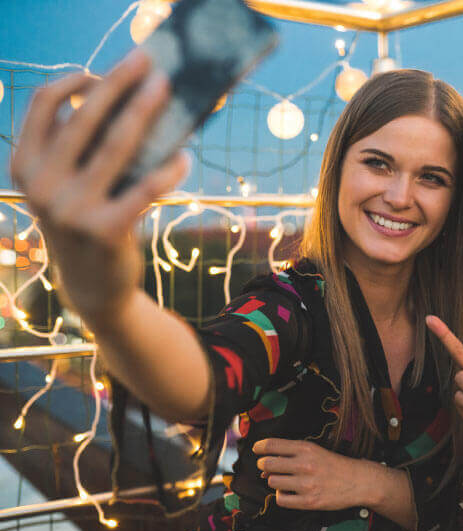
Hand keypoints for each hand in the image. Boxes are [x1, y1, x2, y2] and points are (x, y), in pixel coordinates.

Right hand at [9, 51, 189, 324]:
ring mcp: (71, 210)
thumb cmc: (89, 220)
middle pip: (85, 118)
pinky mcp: (105, 231)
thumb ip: (83, 149)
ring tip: (168, 90)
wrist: (93, 287)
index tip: (104, 71)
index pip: (44, 105)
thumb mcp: (70, 185)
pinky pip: (145, 188)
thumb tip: (131, 99)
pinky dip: (168, 169)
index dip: (76, 80)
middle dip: (119, 83)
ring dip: (146, 112)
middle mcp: (42, 185)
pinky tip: (185, 157)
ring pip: (116, 147)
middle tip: (148, 61)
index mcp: (26, 166)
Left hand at [253, 438, 371, 510]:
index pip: (272, 445)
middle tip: (269, 468)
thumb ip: (291, 455)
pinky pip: (281, 499)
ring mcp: (306, 484)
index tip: (256, 450)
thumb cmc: (335, 465)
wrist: (358, 481)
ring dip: (275, 481)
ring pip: (272, 482)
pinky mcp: (309, 501)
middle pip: (267, 464)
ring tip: (285, 481)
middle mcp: (305, 465)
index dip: (259, 447)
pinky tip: (290, 492)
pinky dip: (281, 496)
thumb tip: (264, 468)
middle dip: (264, 466)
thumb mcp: (315, 452)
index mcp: (306, 449)